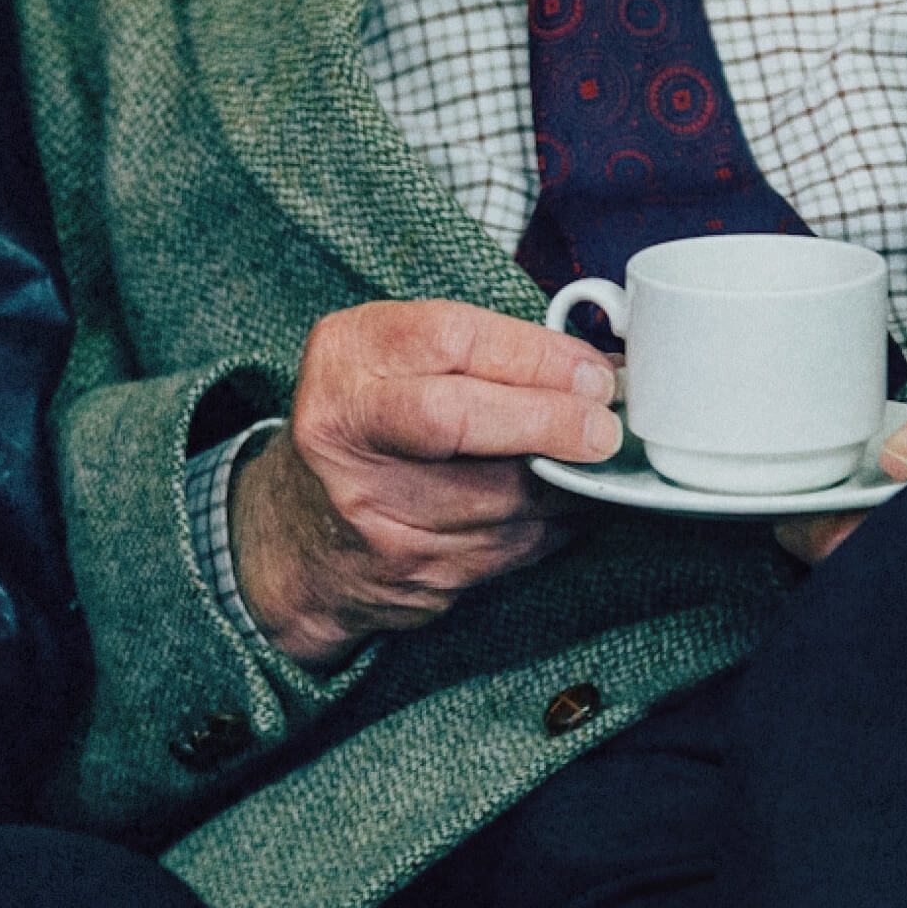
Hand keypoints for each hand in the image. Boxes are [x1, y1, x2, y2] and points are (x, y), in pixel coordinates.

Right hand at [233, 297, 621, 668]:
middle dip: (549, 420)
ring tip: (587, 461)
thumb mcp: (396, 362)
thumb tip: (592, 369)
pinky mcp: (410, 568)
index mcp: (345, 360)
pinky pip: (510, 544)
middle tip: (603, 428)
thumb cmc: (368, 430)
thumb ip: (480, 351)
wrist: (303, 536)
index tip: (592, 374)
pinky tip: (554, 503)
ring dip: (565, 480)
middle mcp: (346, 432)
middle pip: (458, 418)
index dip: (536, 355)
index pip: (450, 339)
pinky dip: (551, 523)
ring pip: (500, 494)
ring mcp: (373, 508)